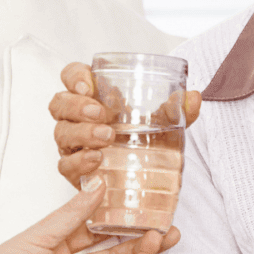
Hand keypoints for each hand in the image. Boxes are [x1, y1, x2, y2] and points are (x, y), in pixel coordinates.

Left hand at [0, 180, 178, 253]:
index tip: (143, 206)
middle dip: (138, 238)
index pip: (95, 228)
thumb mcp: (40, 234)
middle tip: (167, 225)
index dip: (118, 218)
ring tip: (161, 237)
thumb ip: (74, 214)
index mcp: (54, 244)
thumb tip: (100, 185)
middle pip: (111, 250)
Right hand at [50, 61, 201, 187]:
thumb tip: (194, 96)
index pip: (71, 76)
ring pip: (61, 133)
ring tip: (107, 137)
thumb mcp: (163, 122)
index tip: (89, 85)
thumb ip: (177, 109)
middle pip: (59, 103)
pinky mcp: (74, 170)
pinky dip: (79, 162)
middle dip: (76, 106)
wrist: (143, 178)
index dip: (75, 76)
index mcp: (93, 96)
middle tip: (101, 113)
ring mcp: (72, 144)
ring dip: (82, 133)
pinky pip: (65, 165)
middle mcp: (76, 118)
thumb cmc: (145, 139)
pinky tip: (97, 160)